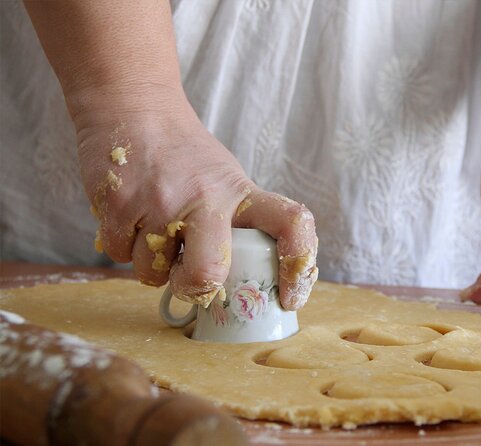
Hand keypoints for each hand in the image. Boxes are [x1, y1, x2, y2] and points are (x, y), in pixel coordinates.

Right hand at [75, 90, 317, 309]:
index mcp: (241, 193)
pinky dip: (123, 247)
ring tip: (153, 227)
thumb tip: (236, 281)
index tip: (292, 296)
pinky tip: (130, 216)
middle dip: (196, 289)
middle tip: (191, 283)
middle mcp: (206, 197)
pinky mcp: (118, 205)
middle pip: (209, 272)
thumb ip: (235, 223)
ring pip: (153, 272)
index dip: (298, 266)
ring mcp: (160, 202)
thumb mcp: (225, 179)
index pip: (291, 224)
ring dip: (152, 264)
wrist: (134, 107)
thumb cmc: (184, 155)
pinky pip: (118, 255)